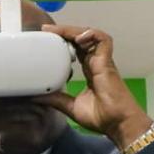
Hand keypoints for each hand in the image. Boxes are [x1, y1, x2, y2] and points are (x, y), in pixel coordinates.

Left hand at [33, 25, 152, 147]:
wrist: (117, 124)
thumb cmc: (101, 117)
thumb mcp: (71, 107)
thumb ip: (55, 99)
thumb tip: (35, 97)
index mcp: (89, 71)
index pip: (75, 49)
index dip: (63, 42)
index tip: (47, 39)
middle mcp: (96, 63)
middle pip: (80, 39)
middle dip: (64, 32)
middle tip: (47, 30)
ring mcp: (102, 61)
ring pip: (90, 36)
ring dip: (74, 30)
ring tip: (58, 31)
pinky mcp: (108, 63)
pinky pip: (103, 40)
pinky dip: (92, 35)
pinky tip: (79, 38)